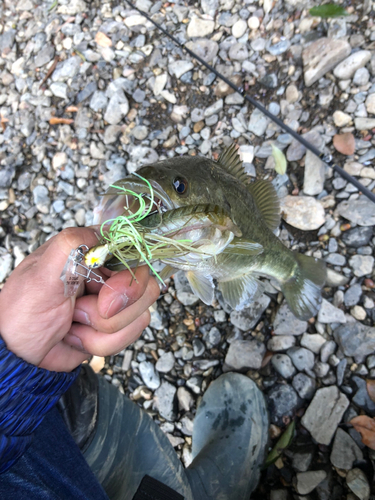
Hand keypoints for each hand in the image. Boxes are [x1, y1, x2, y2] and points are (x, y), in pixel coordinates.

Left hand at [0, 228, 159, 371]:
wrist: (19, 356)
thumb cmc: (22, 313)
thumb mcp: (41, 273)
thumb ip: (69, 244)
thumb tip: (102, 234)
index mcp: (91, 251)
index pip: (134, 251)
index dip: (127, 276)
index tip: (105, 294)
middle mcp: (108, 273)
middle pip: (145, 285)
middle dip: (113, 310)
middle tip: (80, 312)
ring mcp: (115, 302)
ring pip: (140, 314)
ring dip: (102, 329)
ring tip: (73, 324)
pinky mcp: (117, 326)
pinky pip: (130, 335)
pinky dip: (101, 343)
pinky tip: (77, 336)